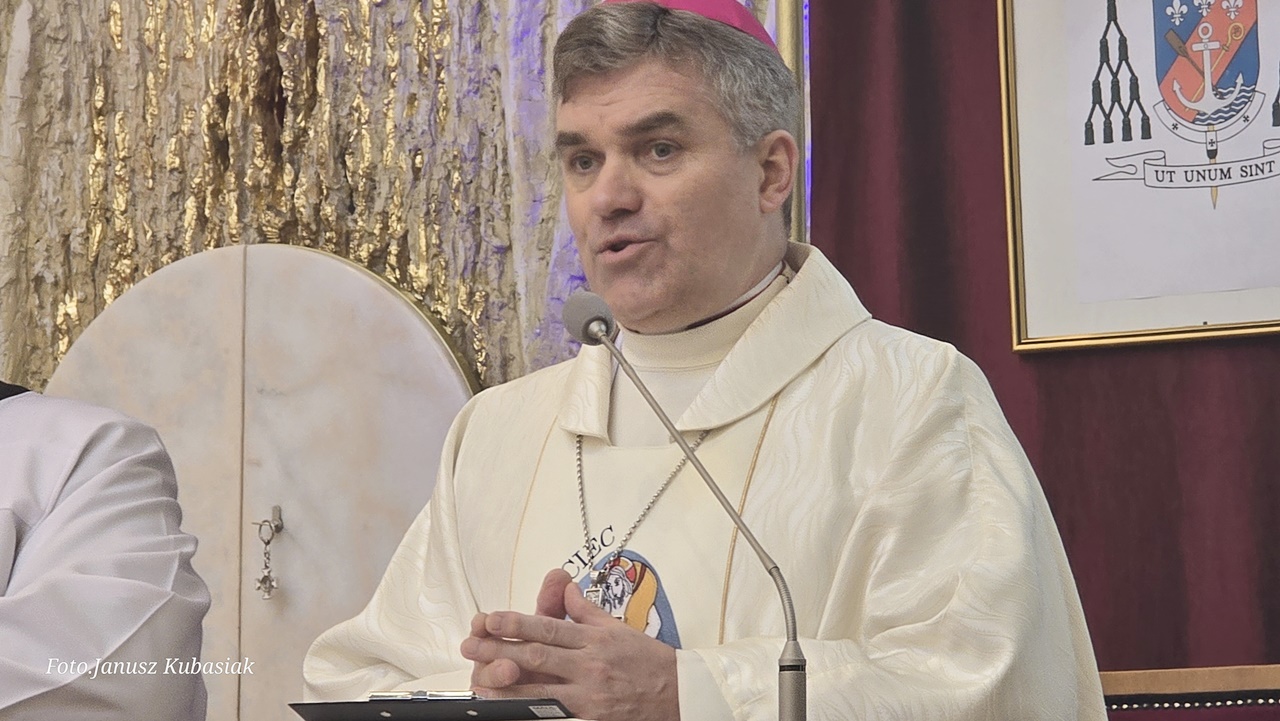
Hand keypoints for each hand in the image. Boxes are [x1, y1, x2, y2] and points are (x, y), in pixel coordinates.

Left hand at [459, 569, 678, 720]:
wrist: (680, 693)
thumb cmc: (648, 661)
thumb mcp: (618, 628)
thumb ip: (586, 610)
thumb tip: (564, 587)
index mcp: (595, 638)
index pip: (549, 627)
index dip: (517, 622)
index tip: (491, 619)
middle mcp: (590, 663)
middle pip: (538, 655)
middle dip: (500, 650)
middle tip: (470, 646)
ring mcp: (590, 693)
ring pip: (542, 688)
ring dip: (507, 685)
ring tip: (479, 680)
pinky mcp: (592, 717)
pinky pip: (556, 714)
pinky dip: (532, 711)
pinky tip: (512, 710)